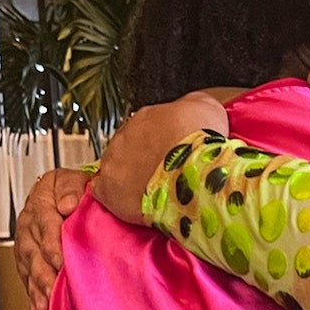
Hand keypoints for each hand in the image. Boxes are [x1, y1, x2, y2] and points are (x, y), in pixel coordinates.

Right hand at [15, 168, 91, 309]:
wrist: (62, 192)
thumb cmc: (71, 188)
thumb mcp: (73, 179)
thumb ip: (71, 188)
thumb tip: (68, 204)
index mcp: (41, 203)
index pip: (46, 226)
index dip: (53, 245)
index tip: (60, 261)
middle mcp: (29, 225)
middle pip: (34, 252)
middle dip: (43, 275)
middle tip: (53, 291)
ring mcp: (26, 243)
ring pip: (29, 268)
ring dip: (36, 289)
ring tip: (44, 306)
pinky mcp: (27, 259)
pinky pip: (27, 278)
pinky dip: (32, 296)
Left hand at [90, 92, 229, 225]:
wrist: (195, 172)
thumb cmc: (203, 143)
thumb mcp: (207, 108)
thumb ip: (192, 106)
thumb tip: (189, 110)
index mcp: (147, 116)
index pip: (147, 128)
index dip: (160, 143)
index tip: (171, 154)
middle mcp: (125, 135)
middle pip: (130, 146)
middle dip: (145, 159)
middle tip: (164, 174)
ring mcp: (113, 161)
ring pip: (116, 167)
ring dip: (130, 178)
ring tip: (151, 192)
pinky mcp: (108, 189)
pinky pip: (102, 191)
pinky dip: (113, 196)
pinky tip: (129, 203)